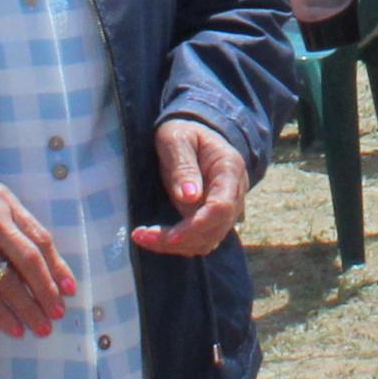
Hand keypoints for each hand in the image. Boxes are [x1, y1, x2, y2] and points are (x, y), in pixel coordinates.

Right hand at [0, 174, 75, 337]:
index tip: (70, 289)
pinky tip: (13, 328)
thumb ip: (13, 224)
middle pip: (29, 260)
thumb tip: (43, 265)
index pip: (40, 238)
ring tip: (41, 327)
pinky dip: (1, 313)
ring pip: (8, 281)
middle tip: (58, 313)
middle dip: (47, 290)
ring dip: (28, 307)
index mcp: (6, 202)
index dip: (57, 266)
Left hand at [131, 119, 250, 255]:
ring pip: (208, 240)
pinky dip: (179, 245)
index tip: (170, 235)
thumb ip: (182, 165)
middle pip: (215, 229)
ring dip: (177, 246)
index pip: (222, 206)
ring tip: (144, 236)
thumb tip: (190, 197)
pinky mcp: (214, 219)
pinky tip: (155, 238)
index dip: (198, 225)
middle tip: (142, 235)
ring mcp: (227, 208)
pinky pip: (201, 240)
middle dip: (180, 239)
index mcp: (229, 168)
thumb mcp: (176, 139)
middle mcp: (235, 192)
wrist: (193, 135)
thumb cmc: (183, 132)